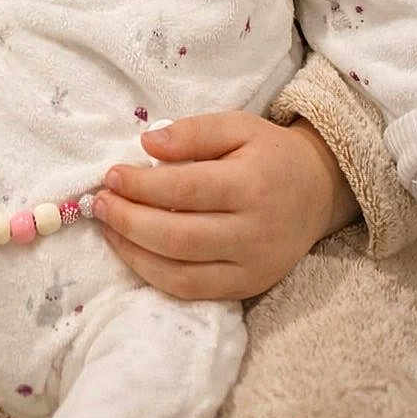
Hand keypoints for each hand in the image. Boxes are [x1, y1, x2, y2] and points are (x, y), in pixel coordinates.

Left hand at [91, 112, 359, 301]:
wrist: (318, 191)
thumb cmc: (269, 153)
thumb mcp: (237, 125)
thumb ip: (193, 131)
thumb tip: (147, 143)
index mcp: (252, 184)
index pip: (186, 189)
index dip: (142, 185)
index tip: (111, 175)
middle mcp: (254, 232)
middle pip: (179, 237)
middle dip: (129, 221)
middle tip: (99, 203)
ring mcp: (252, 266)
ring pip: (182, 273)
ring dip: (134, 253)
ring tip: (108, 227)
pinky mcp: (249, 287)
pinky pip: (193, 292)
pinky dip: (156, 276)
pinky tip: (133, 252)